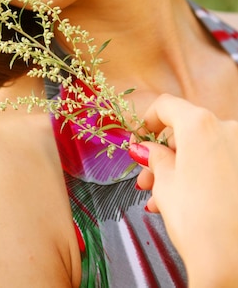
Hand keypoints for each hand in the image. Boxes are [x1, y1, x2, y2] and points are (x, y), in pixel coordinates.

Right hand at [129, 94, 237, 287]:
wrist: (232, 262)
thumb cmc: (196, 219)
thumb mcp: (164, 182)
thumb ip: (154, 157)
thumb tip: (147, 149)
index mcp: (200, 124)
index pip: (166, 105)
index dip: (147, 120)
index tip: (139, 137)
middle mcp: (227, 129)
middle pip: (186, 130)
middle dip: (163, 154)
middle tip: (145, 176)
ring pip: (203, 151)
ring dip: (180, 169)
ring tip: (159, 198)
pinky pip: (221, 164)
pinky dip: (201, 176)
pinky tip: (183, 201)